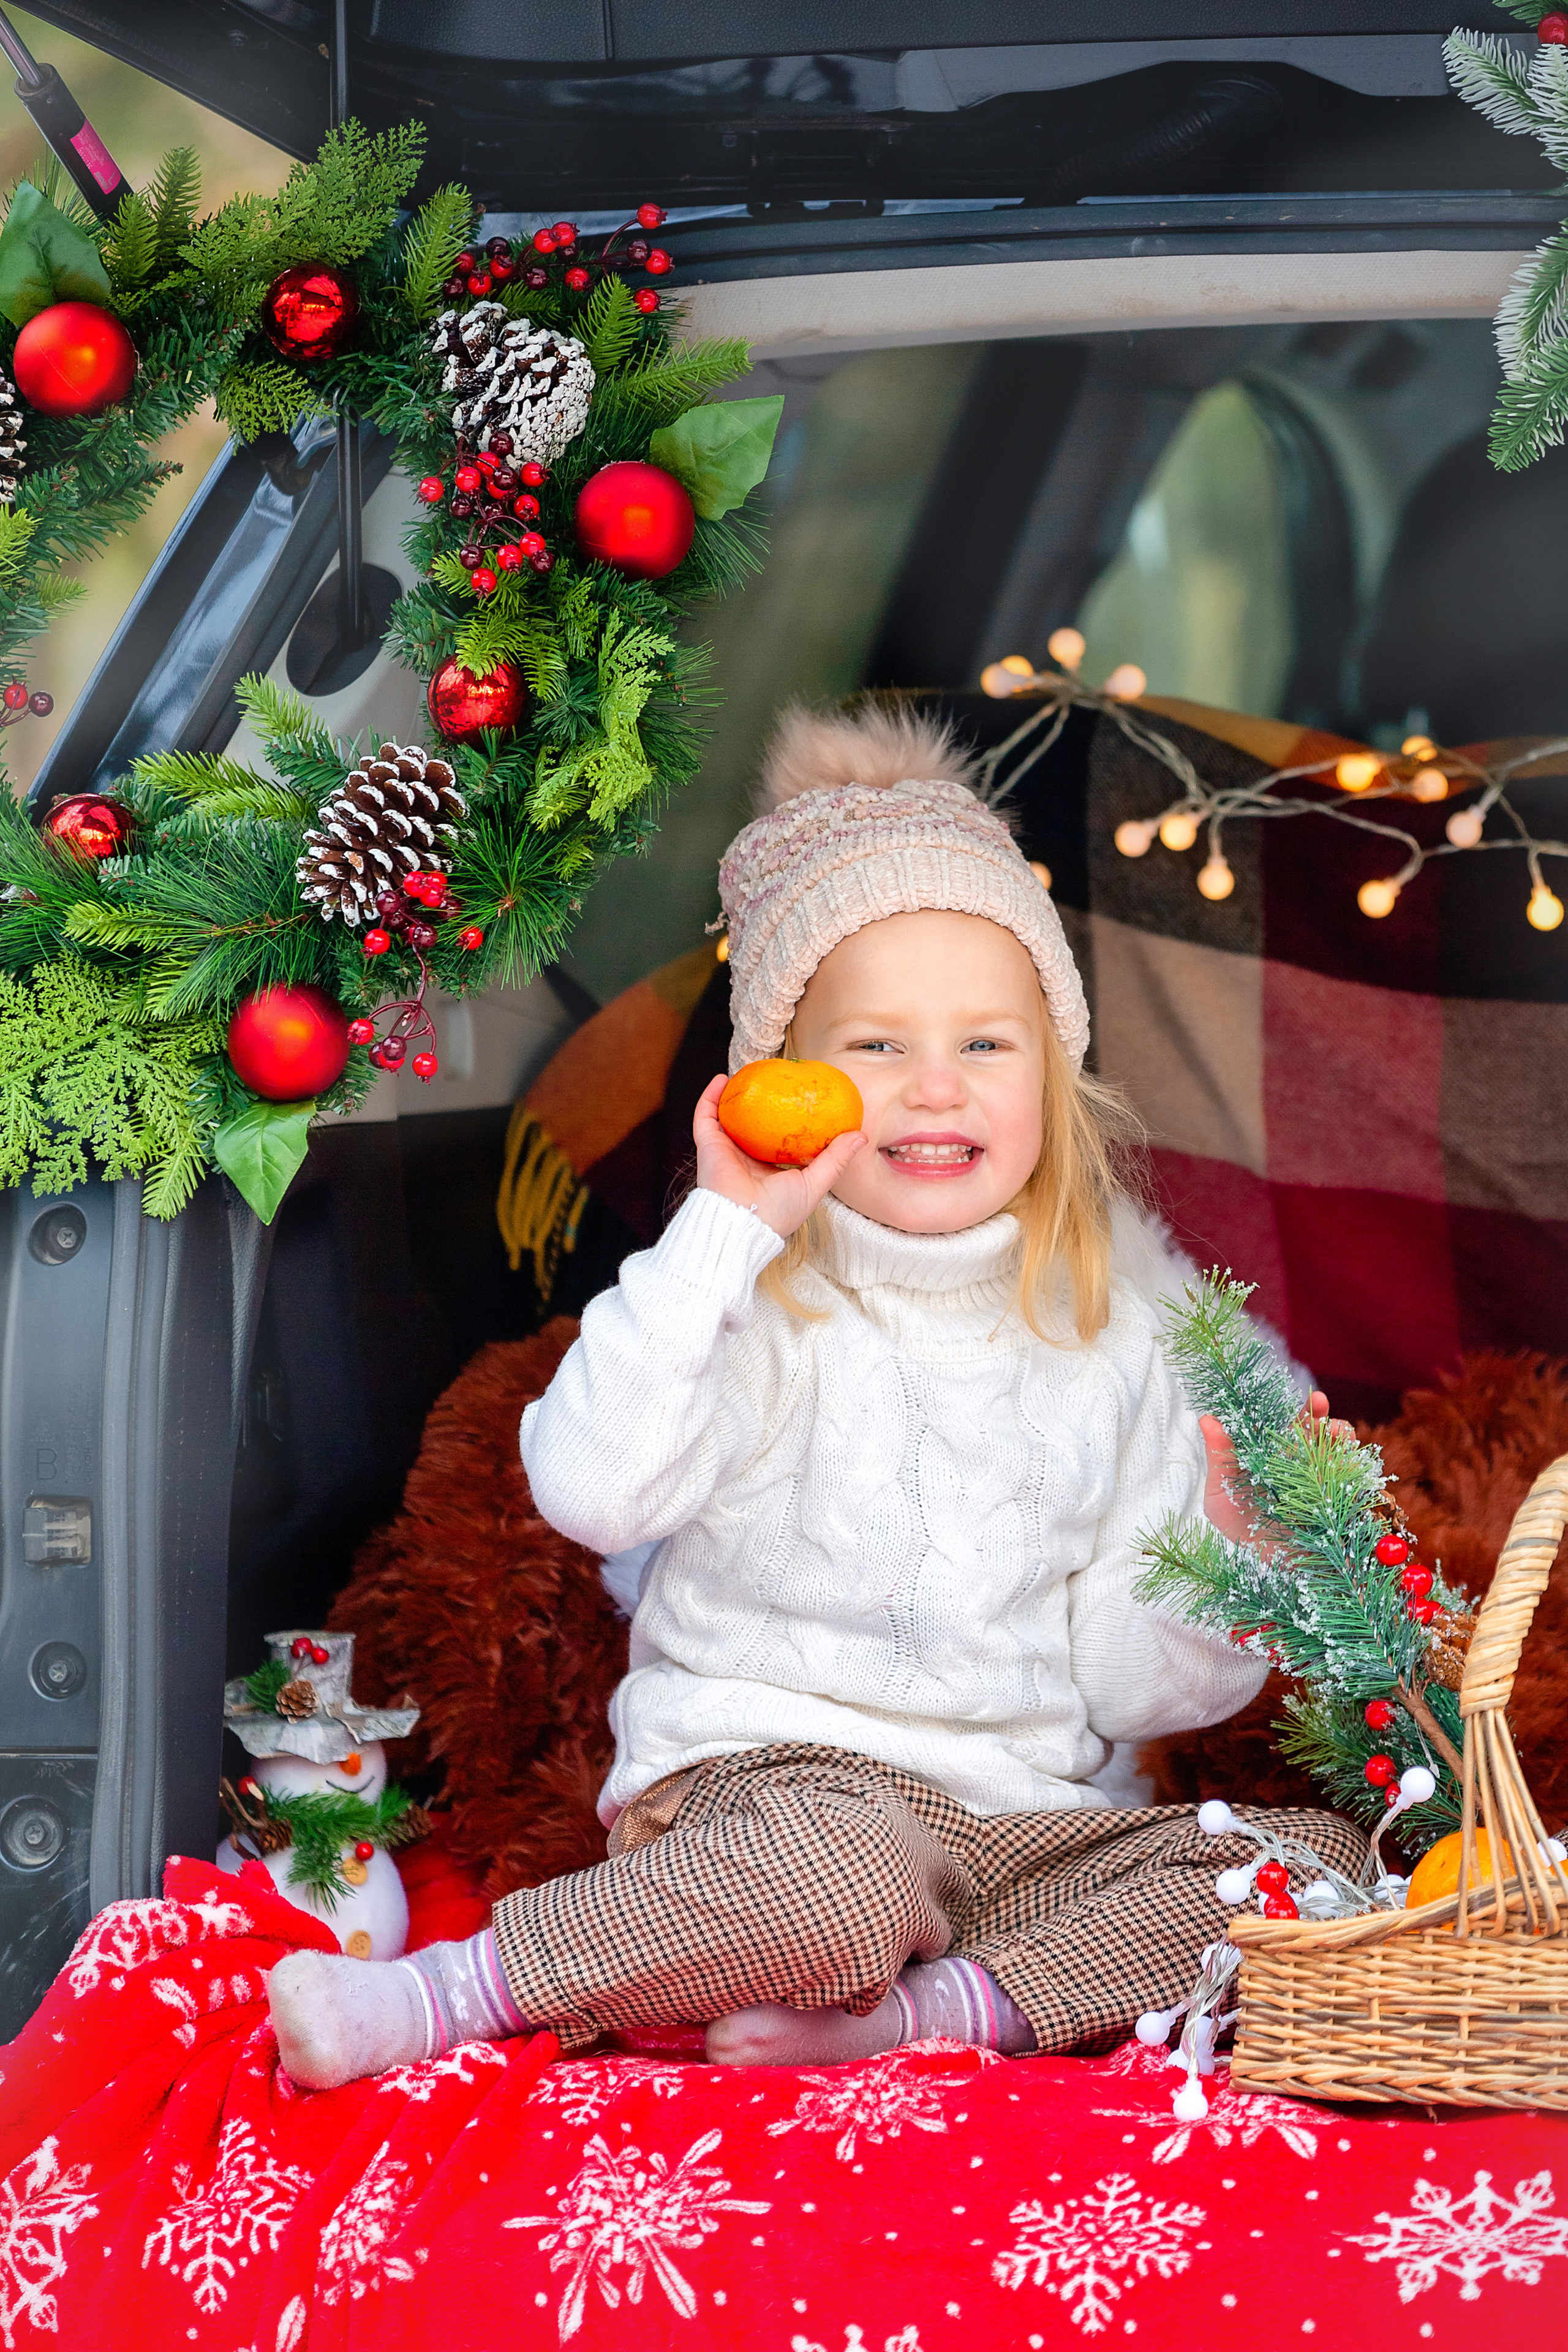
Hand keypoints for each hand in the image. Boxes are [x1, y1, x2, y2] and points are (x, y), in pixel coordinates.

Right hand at [693, 1072, 866, 1239]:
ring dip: (732, 1095)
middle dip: (757, 1103)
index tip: (798, 1099)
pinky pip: (706, 1115)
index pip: (775, 1140)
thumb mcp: (815, 1183)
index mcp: (767, 1169)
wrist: (745, 1223)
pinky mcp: (708, 1146)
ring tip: (744, 1074)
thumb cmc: (781, 1211)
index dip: (784, 1120)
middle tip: (771, 1080)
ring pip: (725, 1116)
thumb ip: (835, 1159)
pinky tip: (721, 1078)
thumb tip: (859, 1136)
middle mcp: (744, 1158)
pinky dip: (711, 1096)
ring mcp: (724, 1150)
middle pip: (749, 1125)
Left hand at [1200, 1390, 1352, 1543]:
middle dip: (1316, 1413)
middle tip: (1318, 1402)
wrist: (1272, 1574)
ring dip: (1338, 1433)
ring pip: (1334, 1446)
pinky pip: (1352, 1474)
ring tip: (1337, 1431)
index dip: (1281, 1407)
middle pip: (1310, 1429)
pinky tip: (1350, 1457)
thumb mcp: (1221, 1498)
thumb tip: (1207, 1417)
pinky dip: (1354, 1462)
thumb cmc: (1242, 1532)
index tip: (1282, 1397)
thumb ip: (1219, 1459)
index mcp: (1269, 1456)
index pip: (1277, 1424)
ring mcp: (1321, 1478)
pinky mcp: (1341, 1497)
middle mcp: (1297, 1462)